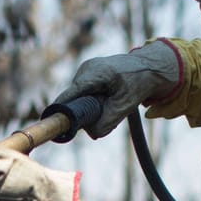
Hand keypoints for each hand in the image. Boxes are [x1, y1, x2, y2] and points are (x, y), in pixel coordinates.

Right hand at [50, 41, 181, 138]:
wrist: (149, 67)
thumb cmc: (138, 84)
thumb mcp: (125, 106)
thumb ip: (108, 121)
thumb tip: (91, 133)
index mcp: (96, 74)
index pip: (72, 93)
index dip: (61, 107)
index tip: (50, 119)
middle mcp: (86, 69)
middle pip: (75, 98)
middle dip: (85, 111)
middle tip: (106, 114)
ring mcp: (85, 70)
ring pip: (79, 96)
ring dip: (90, 106)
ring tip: (111, 103)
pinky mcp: (87, 73)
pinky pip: (83, 92)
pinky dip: (92, 99)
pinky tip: (107, 98)